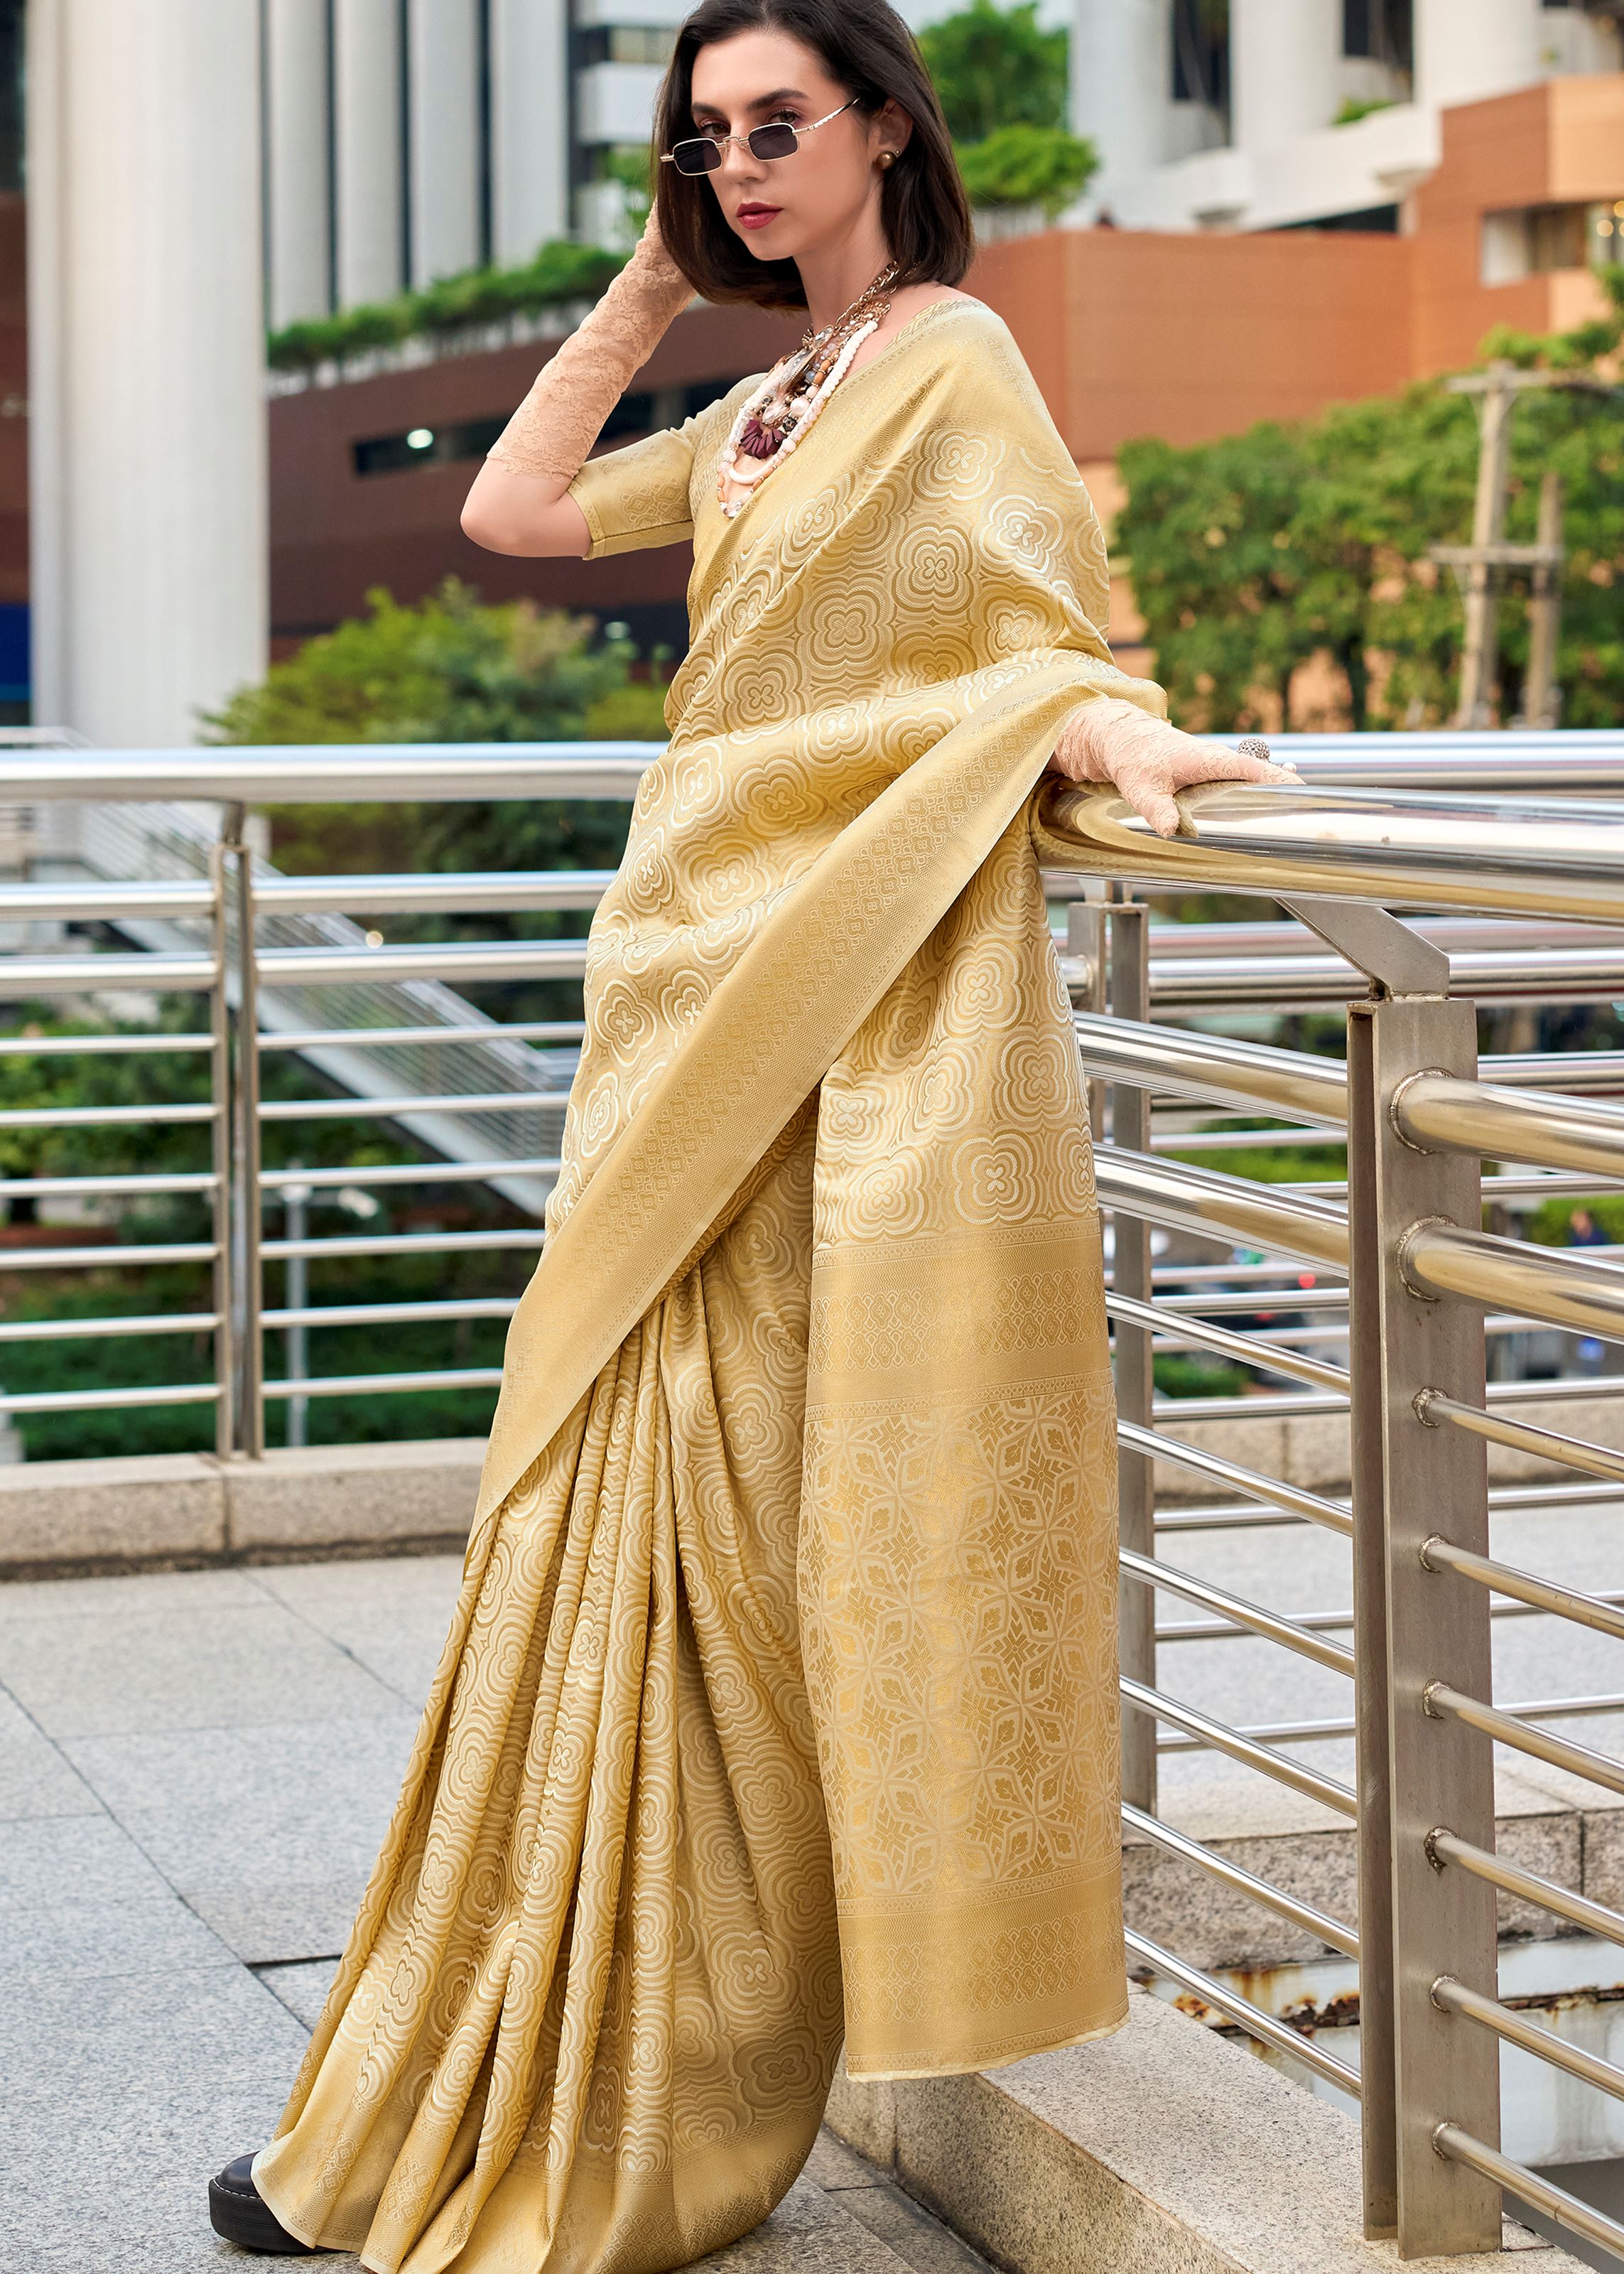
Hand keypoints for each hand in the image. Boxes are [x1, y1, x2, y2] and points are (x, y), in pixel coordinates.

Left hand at [1050, 696, 1301, 838]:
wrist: (1121, 739)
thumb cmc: (1132, 760)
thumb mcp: (1141, 788)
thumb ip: (1158, 809)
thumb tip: (1173, 831)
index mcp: (1206, 760)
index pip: (1249, 769)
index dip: (1275, 778)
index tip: (1300, 788)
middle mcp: (1216, 760)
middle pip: (1258, 774)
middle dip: (1283, 787)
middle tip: (1310, 806)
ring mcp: (1214, 765)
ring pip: (1249, 777)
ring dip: (1271, 790)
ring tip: (1297, 807)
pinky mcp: (1209, 772)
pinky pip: (1238, 780)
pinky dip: (1255, 790)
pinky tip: (1268, 803)